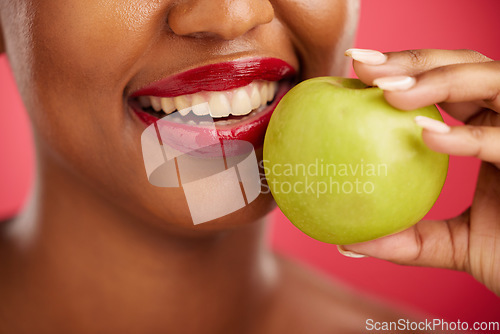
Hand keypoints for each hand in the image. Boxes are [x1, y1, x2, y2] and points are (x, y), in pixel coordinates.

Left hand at [341, 48, 499, 295]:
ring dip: (440, 80)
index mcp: (488, 130)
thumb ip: (406, 239)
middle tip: (362, 66)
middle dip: (414, 61)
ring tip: (389, 92)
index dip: (403, 70)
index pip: (446, 86)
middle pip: (467, 67)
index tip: (354, 70)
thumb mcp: (452, 244)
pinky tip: (427, 136)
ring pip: (494, 81)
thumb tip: (347, 243)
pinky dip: (468, 136)